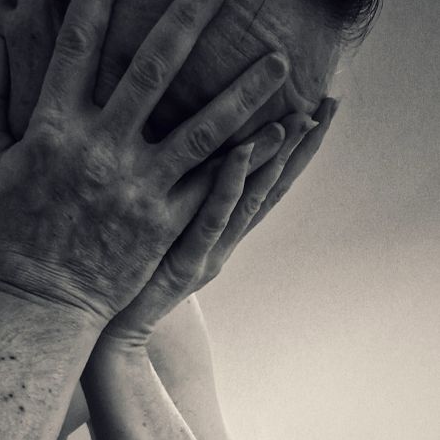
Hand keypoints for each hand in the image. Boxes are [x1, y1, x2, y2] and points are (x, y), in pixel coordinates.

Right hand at [0, 0, 290, 326]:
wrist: (43, 300)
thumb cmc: (14, 228)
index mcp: (54, 128)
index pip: (77, 44)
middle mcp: (99, 149)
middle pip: (151, 67)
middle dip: (187, 16)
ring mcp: (136, 186)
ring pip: (200, 126)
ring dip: (243, 89)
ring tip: (279, 59)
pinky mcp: (163, 222)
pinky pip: (212, 183)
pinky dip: (247, 159)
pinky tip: (278, 133)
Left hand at [101, 99, 337, 345]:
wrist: (110, 336)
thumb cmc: (126, 275)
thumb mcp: (157, 228)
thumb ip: (173, 193)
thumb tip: (172, 142)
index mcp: (220, 230)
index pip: (267, 180)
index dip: (295, 146)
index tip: (318, 104)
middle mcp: (224, 241)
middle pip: (273, 187)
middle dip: (303, 145)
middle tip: (329, 103)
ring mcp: (209, 254)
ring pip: (252, 200)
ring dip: (277, 159)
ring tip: (298, 119)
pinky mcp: (186, 265)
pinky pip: (211, 218)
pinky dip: (228, 184)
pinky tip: (240, 150)